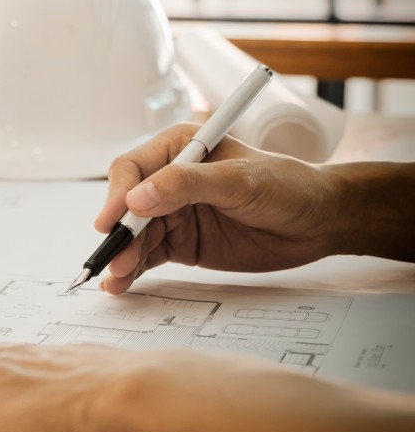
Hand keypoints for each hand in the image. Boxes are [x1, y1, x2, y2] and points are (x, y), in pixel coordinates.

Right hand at [96, 123, 339, 293]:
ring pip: (135, 235)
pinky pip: (148, 255)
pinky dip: (134, 269)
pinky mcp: (181, 242)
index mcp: (179, 148)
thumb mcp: (239, 180)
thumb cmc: (287, 186)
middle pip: (127, 207)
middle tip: (115, 259)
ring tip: (116, 278)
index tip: (113, 222)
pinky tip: (122, 283)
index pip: (132, 170)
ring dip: (123, 255)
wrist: (319, 222)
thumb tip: (137, 198)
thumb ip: (186, 185)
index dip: (117, 196)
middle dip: (119, 233)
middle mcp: (168, 180)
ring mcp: (173, 213)